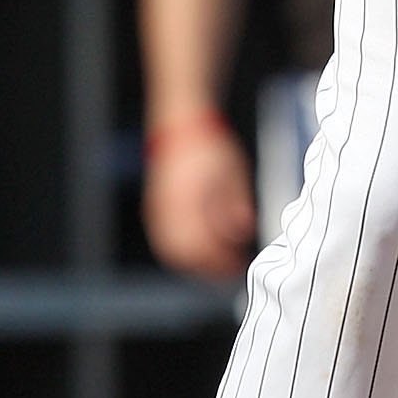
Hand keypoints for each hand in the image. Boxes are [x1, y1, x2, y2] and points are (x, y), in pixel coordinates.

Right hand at [143, 113, 256, 278]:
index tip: (237, 264)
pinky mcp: (155, 211)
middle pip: (184, 253)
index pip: (199, 243)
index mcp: (188, 198)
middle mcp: (168, 208)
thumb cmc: (209, 148)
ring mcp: (158, 210)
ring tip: (217, 263)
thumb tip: (243, 230)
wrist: (181, 129)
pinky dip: (182, 253)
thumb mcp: (232, 172)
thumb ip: (236, 203)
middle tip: (229, 269)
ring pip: (171, 251)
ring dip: (194, 262)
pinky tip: (200, 252)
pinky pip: (164, 242)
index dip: (218, 259)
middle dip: (208, 266)